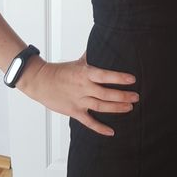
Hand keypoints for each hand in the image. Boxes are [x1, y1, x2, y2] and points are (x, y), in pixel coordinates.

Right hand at [16, 50, 138, 135]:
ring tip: (129, 108)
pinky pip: (88, 121)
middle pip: (106, 93)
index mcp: (85, 73)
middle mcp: (83, 87)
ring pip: (100, 106)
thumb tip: (104, 45)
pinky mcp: (73, 111)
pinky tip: (111, 131)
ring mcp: (78, 100)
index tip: (132, 79)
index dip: (119, 77)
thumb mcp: (77, 62)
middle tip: (136, 97)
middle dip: (122, 96)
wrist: (39, 81)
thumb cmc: (59, 71)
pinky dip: (99, 128)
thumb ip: (91, 57)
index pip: (105, 75)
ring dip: (116, 108)